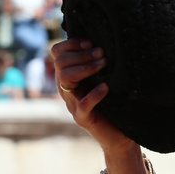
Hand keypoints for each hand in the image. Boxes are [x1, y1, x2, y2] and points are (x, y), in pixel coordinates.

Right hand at [49, 38, 133, 153]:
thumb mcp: (105, 78)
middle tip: (103, 54)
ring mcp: (73, 103)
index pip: (57, 53)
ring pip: (65, 78)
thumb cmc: (113, 103)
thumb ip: (100, 62)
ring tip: (103, 65)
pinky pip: (83, 104)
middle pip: (61, 63)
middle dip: (82, 55)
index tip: (91, 42)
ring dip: (85, 69)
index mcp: (69, 76)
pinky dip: (94, 94)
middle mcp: (66, 88)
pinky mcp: (83, 118)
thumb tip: (108, 38)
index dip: (71, 44)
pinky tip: (105, 88)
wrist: (117, 135)